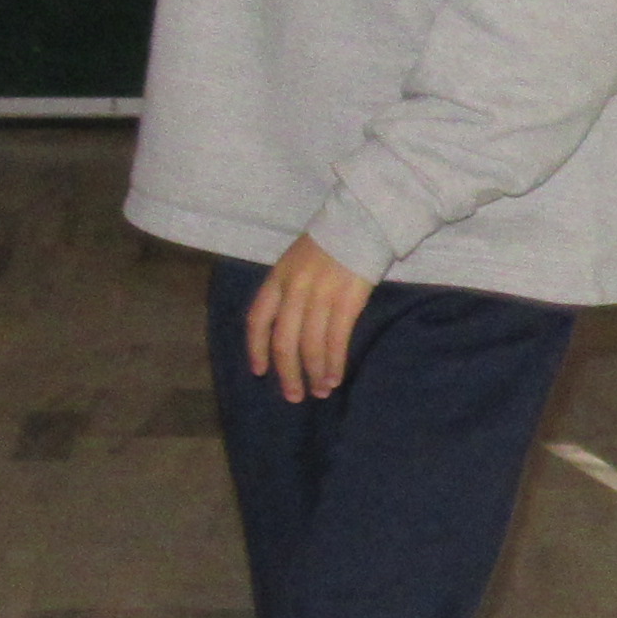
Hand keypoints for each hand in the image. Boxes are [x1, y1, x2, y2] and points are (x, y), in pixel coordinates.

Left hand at [246, 235, 374, 401]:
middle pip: (283, 341)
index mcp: (277, 278)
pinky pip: (336, 340)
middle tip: (294, 395)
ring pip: (310, 346)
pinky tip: (335, 377)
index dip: (256, 349)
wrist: (361, 222)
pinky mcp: (347, 301)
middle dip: (288, 374)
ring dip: (315, 373)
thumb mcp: (295, 261)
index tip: (260, 372)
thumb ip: (287, 291)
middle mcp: (294, 290)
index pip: (258, 320)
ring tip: (320, 391)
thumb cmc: (329, 243)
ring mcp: (320, 295)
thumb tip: (285, 329)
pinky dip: (334, 363)